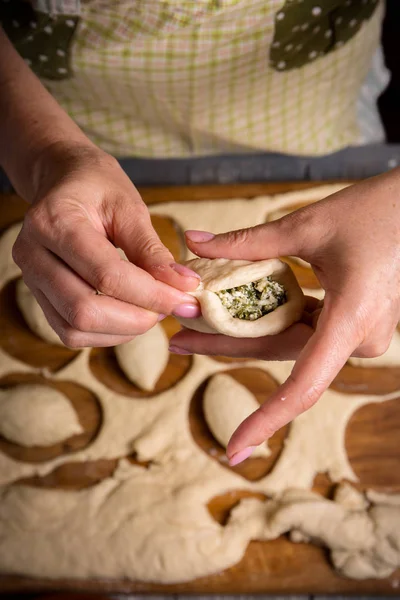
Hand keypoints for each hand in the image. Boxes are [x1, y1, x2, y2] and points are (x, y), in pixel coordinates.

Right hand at [13, 143, 199, 347]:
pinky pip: (70, 332)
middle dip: (136, 318)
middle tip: (170, 307)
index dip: (150, 294)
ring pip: (74, 329)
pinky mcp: (39, 297)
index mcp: (54, 221)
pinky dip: (106, 333)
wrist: (62, 181)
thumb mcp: (129, 207)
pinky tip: (131, 316)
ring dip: (122, 330)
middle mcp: (32, 253)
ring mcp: (30, 278)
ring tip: (152, 311)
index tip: (184, 298)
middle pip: (84, 310)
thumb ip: (152, 250)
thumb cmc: (97, 186)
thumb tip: (182, 286)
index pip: (106, 274)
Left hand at [170, 171, 399, 464]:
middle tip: (177, 340)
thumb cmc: (376, 211)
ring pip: (287, 341)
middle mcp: (357, 337)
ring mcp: (356, 331)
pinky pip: (303, 327)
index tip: (235, 447)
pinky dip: (268, 320)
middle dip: (225, 346)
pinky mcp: (351, 320)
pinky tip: (233, 311)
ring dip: (241, 333)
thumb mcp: (306, 226)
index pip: (304, 386)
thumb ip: (247, 242)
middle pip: (279, 353)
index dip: (267, 419)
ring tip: (192, 325)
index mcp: (351, 320)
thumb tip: (192, 242)